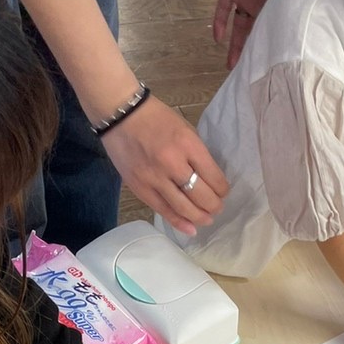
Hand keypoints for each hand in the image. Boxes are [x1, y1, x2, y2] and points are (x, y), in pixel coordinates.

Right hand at [101, 97, 228, 237]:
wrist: (120, 114)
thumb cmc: (156, 118)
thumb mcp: (185, 129)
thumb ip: (197, 154)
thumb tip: (210, 180)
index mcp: (187, 144)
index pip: (214, 177)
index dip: (223, 189)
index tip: (223, 191)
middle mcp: (172, 163)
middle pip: (201, 196)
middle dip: (214, 205)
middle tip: (217, 207)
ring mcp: (154, 178)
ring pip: (184, 208)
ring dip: (200, 217)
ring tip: (207, 219)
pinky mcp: (140, 188)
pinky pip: (163, 211)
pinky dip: (179, 223)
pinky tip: (191, 229)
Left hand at [212, 0, 293, 69]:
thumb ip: (283, 11)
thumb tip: (285, 43)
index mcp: (276, 7)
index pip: (272, 34)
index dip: (269, 52)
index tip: (268, 73)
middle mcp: (261, 5)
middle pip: (255, 35)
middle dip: (252, 54)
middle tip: (248, 77)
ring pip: (238, 27)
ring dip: (234, 46)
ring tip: (231, 67)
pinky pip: (223, 8)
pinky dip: (219, 22)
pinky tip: (216, 38)